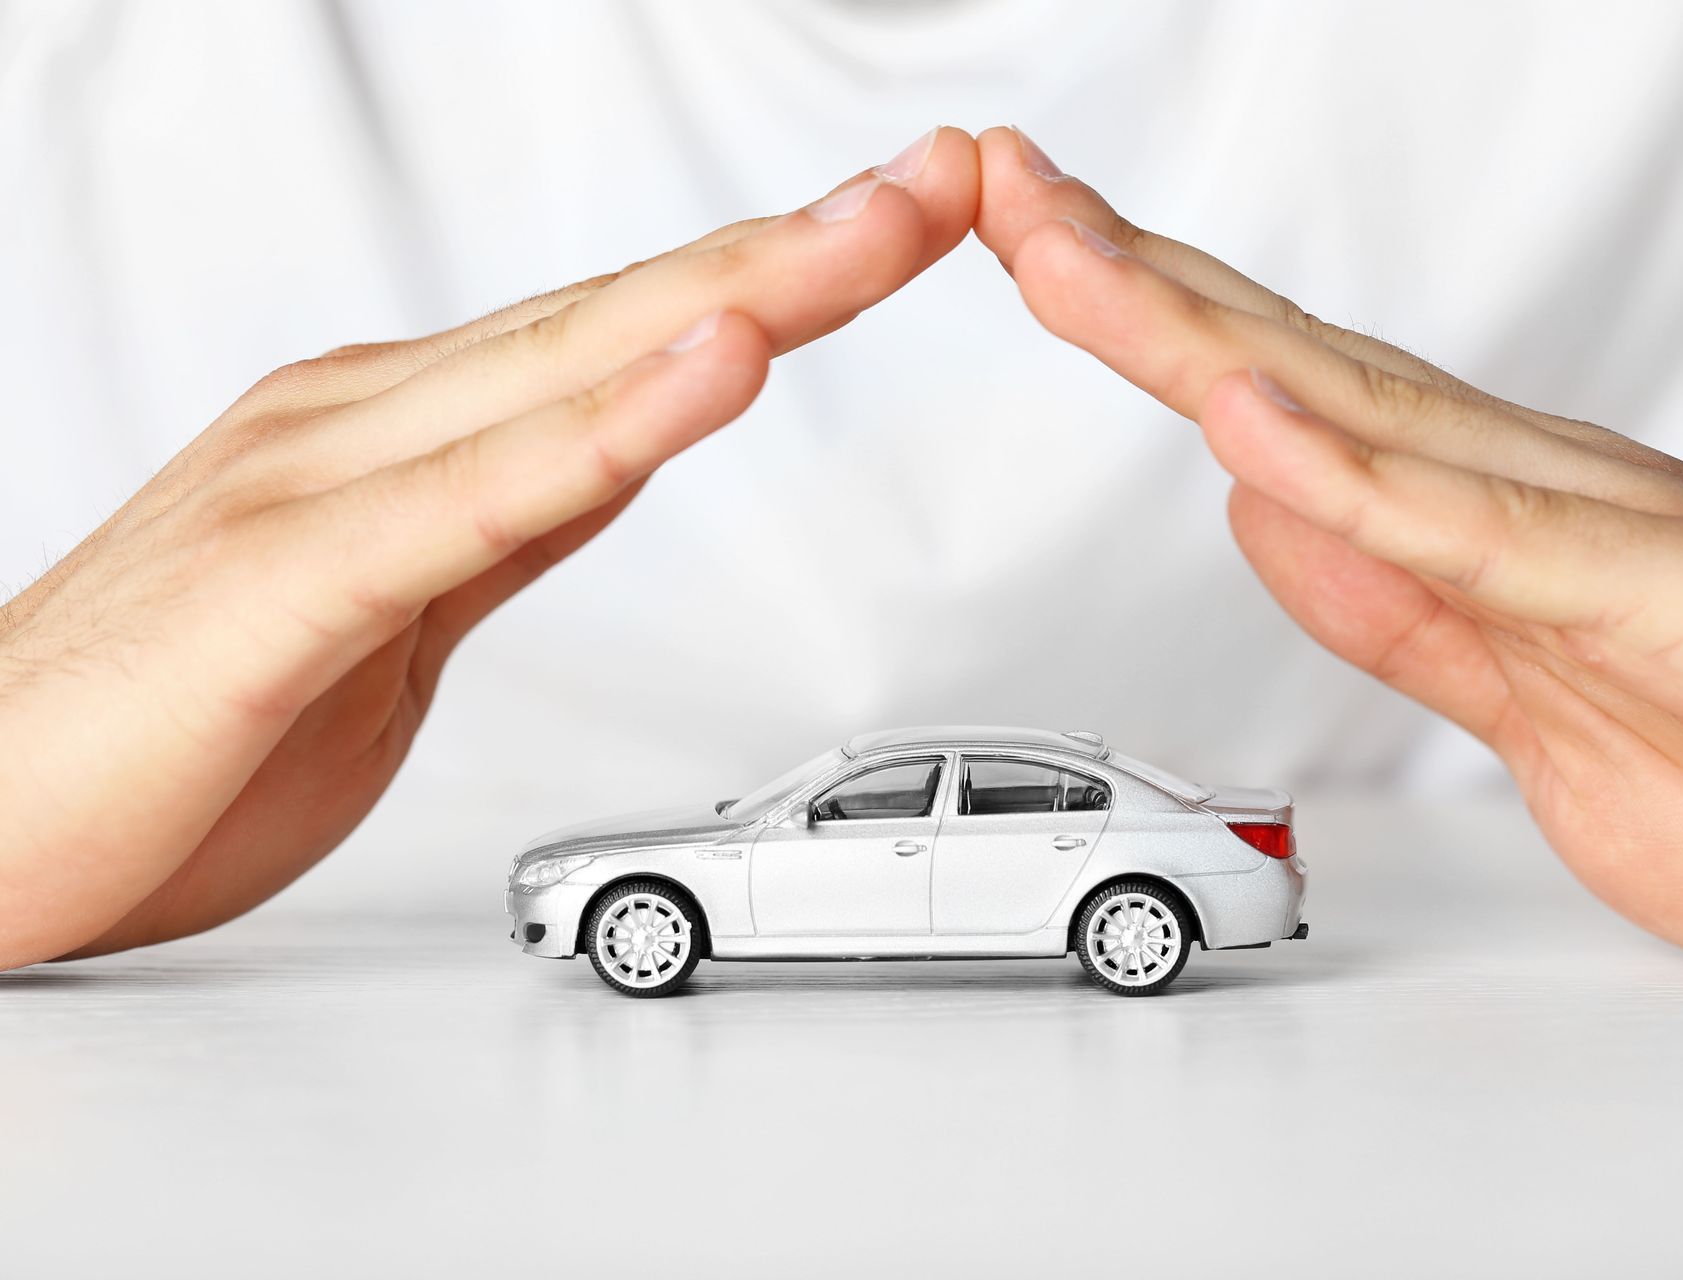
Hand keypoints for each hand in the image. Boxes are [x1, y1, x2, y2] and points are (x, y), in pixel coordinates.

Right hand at [0, 128, 979, 967]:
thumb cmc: (170, 730)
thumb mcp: (391, 619)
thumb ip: (501, 524)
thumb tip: (620, 449)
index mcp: (397, 428)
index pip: (623, 329)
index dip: (778, 272)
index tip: (905, 221)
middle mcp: (364, 417)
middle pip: (626, 313)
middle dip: (804, 242)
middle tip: (951, 177)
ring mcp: (319, 480)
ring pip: (570, 366)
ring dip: (745, 290)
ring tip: (887, 224)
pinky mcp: (284, 579)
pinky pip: (475, 496)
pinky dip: (605, 427)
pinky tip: (709, 366)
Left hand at [973, 126, 1682, 968]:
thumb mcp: (1514, 692)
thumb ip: (1389, 599)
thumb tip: (1266, 507)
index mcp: (1482, 510)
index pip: (1281, 393)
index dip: (1148, 318)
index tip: (1034, 253)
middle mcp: (1527, 485)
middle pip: (1290, 363)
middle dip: (1131, 276)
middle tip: (999, 188)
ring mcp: (1594, 526)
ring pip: (1363, 412)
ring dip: (1202, 333)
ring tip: (1068, 256)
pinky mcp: (1663, 593)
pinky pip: (1484, 539)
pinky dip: (1361, 483)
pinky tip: (1254, 426)